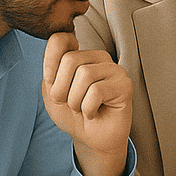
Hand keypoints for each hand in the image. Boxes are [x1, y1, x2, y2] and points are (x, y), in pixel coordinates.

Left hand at [42, 32, 132, 175]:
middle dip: (63, 89)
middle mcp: (99, 57)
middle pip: (70, 60)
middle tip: (71, 103)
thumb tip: (68, 37)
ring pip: (84, 75)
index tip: (58, 88)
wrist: (89, 138)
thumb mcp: (51, 88)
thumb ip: (52, 63)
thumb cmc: (72, 113)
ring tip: (83, 108)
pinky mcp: (125, 84)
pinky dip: (89, 108)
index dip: (50, 69)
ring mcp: (114, 69)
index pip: (59, 41)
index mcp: (81, 54)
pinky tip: (94, 112)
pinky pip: (97, 91)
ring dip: (76, 101)